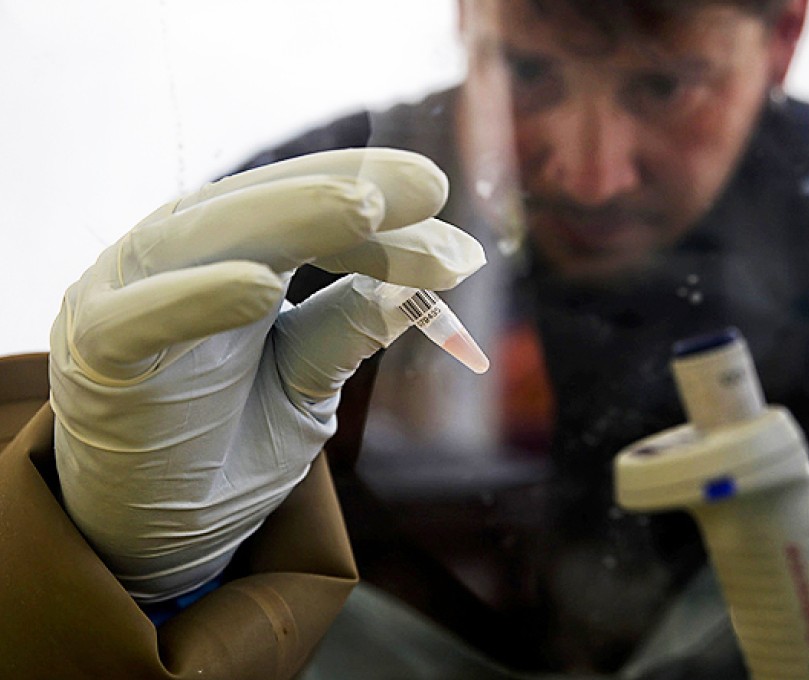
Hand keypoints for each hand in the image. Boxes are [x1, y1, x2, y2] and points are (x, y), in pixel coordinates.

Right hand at [49, 149, 484, 602]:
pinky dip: (198, 298)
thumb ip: (348, 324)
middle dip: (343, 190)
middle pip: (258, 207)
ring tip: (365, 208)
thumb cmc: (222, 447)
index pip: (302, 210)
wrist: (152, 540)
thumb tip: (440, 264)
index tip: (447, 207)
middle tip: (428, 185)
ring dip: (288, 216)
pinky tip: (263, 287)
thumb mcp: (303, 381)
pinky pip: (141, 318)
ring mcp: (125, 301)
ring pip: (201, 238)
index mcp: (224, 258)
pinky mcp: (95, 357)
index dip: (375, 200)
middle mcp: (173, 263)